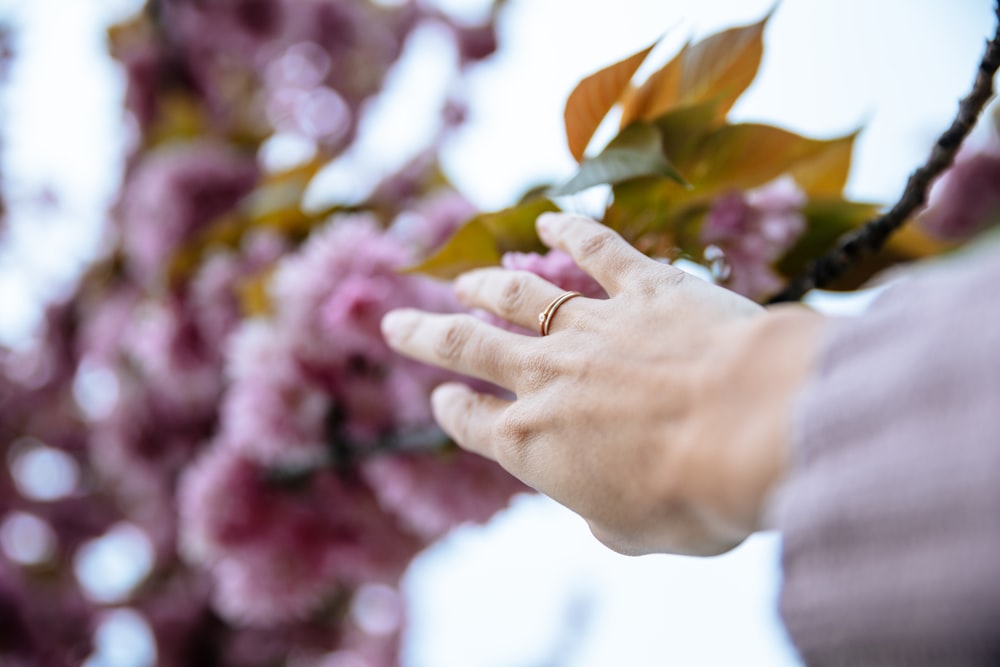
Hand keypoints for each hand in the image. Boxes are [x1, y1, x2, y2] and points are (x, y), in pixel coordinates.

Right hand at [381, 213, 822, 555]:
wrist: (751, 430)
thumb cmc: (695, 497)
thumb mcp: (635, 533)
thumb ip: (602, 516)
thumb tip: (597, 506)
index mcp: (534, 444)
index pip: (473, 422)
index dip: (452, 409)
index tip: (444, 399)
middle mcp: (548, 377)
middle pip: (467, 346)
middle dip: (425, 335)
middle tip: (397, 322)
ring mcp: (592, 327)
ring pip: (520, 294)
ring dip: (484, 284)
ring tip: (463, 279)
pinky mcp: (644, 288)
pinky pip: (598, 250)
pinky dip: (572, 228)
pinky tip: (551, 215)